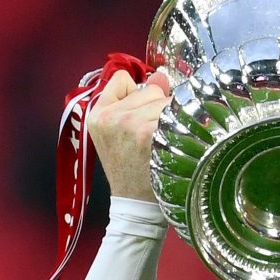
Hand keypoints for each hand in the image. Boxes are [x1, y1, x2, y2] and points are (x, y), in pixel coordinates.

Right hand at [87, 69, 170, 201]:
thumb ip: (136, 100)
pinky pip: (176, 112)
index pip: (122, 80)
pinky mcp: (148, 132)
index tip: (141, 113)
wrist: (136, 204)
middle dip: (158, 108)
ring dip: (172, 118)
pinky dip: (182, 125)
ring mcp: (129, 123)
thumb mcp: (119, 133)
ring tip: (163, 143)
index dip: (138, 93)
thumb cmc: (131, 170)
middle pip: (150, 89)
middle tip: (153, 138)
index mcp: (97, 114)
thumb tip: (161, 75)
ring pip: (165, 100)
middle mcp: (110, 116)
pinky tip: (174, 144)